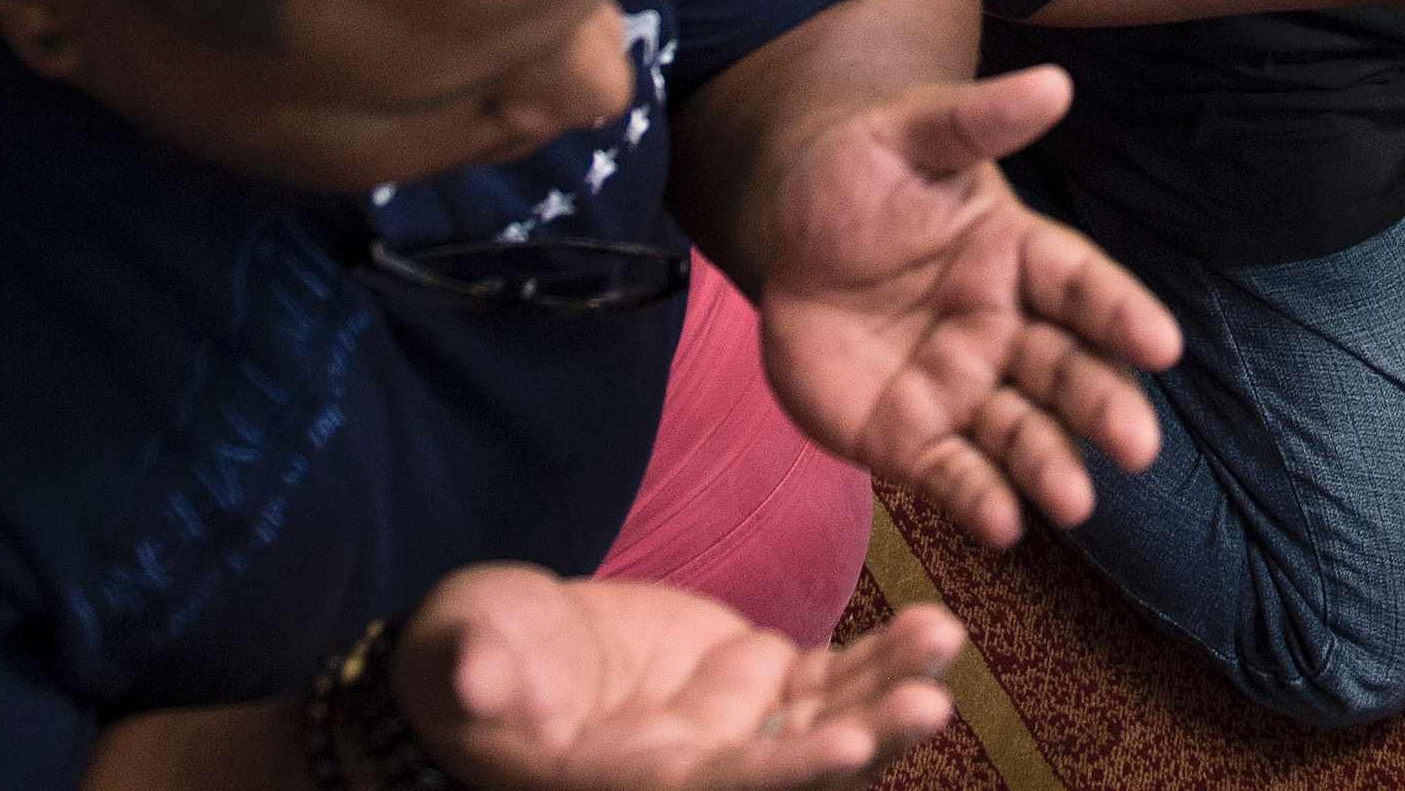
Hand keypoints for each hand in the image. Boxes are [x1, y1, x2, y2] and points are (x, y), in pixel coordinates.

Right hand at [392, 566, 964, 790]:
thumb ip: (472, 669)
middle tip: (929, 706)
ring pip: (832, 725)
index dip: (784, 775)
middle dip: (867, 745)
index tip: (846, 746)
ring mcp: (735, 734)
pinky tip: (936, 629)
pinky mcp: (756, 686)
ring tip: (946, 641)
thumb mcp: (459, 657)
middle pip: (797, 776)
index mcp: (630, 787)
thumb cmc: (465, 664)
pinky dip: (882, 660)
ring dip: (892, 693)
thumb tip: (480, 678)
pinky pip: (834, 682)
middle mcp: (697, 777)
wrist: (500, 653)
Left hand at [748, 66, 1179, 549]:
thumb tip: (1055, 82)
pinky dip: (979, 501)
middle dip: (1102, 408)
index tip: (1163, 345)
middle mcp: (1004, 328)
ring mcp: (960, 386)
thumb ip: (978, 120)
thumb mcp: (911, 135)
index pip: (1083, 286)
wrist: (787, 230)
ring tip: (1074, 503)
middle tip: (1138, 446)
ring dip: (1050, 468)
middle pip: (1066, 372)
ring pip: (1019, 432)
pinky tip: (1003, 527)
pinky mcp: (909, 434)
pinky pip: (951, 471)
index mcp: (1018, 255)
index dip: (1122, 314)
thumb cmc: (861, 170)